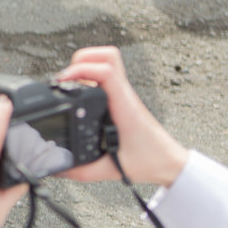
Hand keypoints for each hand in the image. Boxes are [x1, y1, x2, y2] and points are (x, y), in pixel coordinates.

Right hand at [56, 46, 188, 186]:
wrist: (169, 162)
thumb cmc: (150, 161)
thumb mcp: (110, 170)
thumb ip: (80, 170)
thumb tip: (57, 168)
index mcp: (123, 107)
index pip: (106, 72)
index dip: (81, 69)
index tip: (64, 80)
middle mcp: (124, 95)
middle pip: (107, 56)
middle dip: (81, 60)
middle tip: (66, 78)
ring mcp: (124, 94)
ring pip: (107, 61)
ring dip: (86, 64)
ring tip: (70, 81)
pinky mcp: (122, 97)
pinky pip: (106, 74)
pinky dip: (90, 74)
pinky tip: (80, 91)